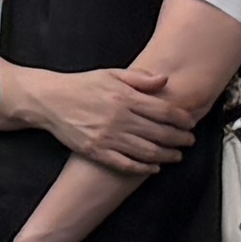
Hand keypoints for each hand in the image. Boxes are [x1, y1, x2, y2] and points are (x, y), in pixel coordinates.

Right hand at [37, 63, 201, 177]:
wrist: (50, 101)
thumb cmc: (81, 86)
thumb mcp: (111, 73)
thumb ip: (139, 77)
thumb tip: (164, 79)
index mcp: (125, 97)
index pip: (163, 110)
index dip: (181, 118)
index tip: (190, 122)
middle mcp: (120, 118)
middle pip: (160, 132)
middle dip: (180, 138)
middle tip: (189, 141)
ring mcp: (108, 137)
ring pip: (147, 151)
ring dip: (167, 155)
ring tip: (177, 155)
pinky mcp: (97, 151)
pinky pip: (126, 164)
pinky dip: (143, 168)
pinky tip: (154, 168)